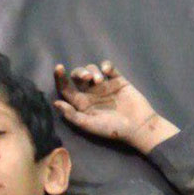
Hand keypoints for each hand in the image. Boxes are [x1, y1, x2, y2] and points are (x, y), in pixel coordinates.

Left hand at [53, 61, 177, 153]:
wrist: (138, 126)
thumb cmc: (112, 129)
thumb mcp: (90, 125)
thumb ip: (72, 115)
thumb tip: (55, 103)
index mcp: (81, 103)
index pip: (66, 89)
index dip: (60, 78)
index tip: (59, 68)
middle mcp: (90, 93)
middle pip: (78, 76)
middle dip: (80, 73)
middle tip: (87, 78)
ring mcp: (104, 85)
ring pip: (91, 69)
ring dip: (93, 71)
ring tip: (100, 81)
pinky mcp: (117, 79)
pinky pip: (108, 67)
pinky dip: (106, 66)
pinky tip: (107, 70)